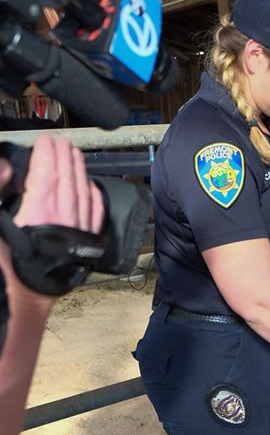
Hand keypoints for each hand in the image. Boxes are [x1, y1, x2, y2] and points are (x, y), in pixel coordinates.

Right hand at [0, 135, 103, 306]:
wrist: (33, 292)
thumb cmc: (11, 259)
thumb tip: (10, 168)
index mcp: (40, 210)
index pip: (46, 172)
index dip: (46, 154)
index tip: (44, 141)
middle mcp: (64, 215)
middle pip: (66, 177)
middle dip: (63, 156)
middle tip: (60, 141)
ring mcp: (79, 226)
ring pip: (82, 190)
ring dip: (79, 169)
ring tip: (74, 154)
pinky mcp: (89, 238)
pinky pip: (94, 210)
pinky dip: (92, 194)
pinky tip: (90, 184)